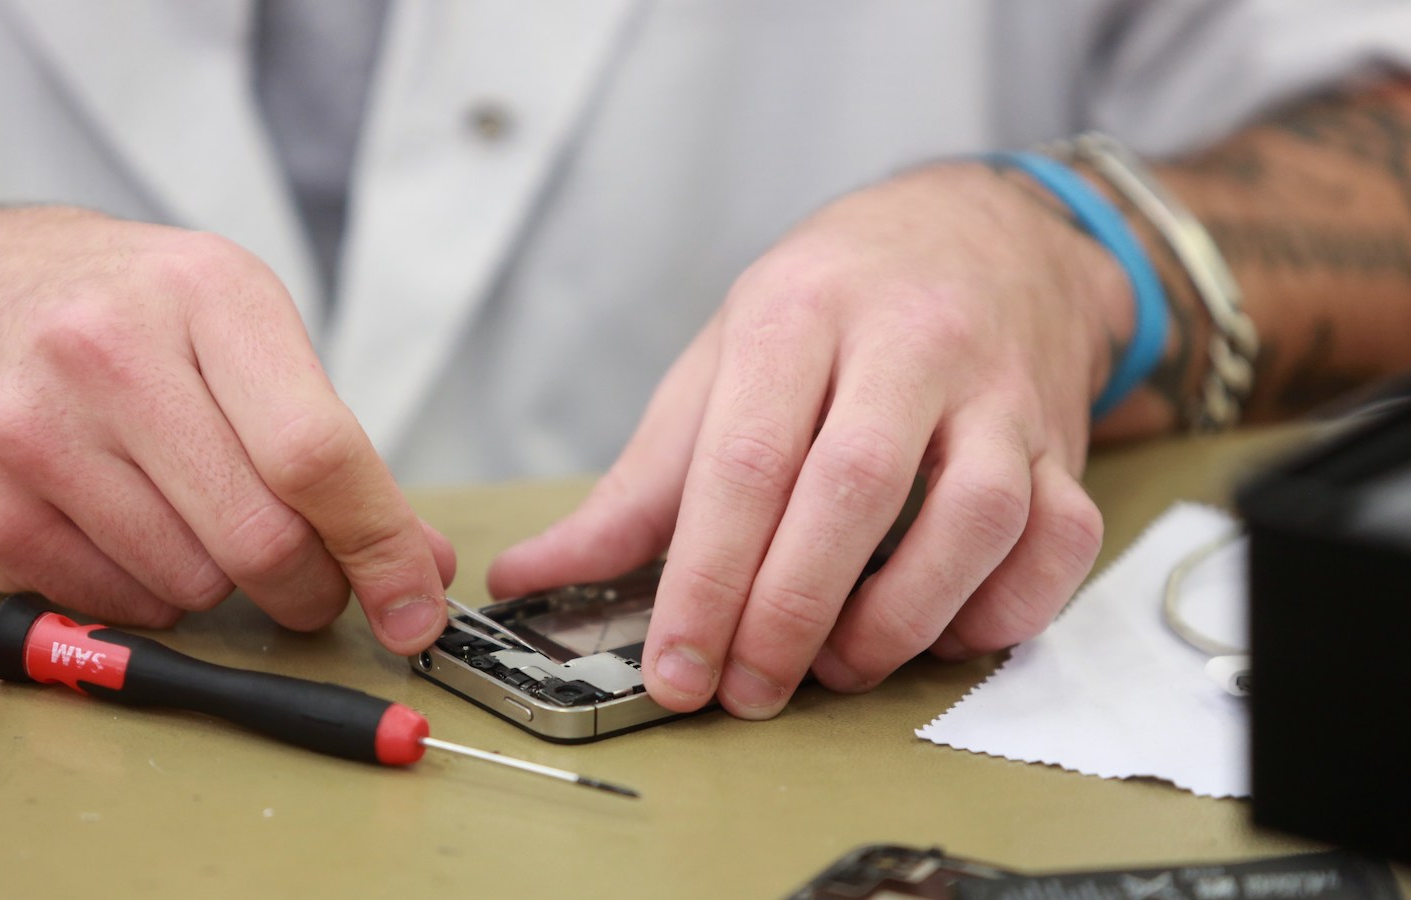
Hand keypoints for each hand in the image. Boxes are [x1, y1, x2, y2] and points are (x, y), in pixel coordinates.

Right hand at [0, 204, 451, 648]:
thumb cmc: (105, 308)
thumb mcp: (230, 320)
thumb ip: (327, 436)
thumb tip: (413, 558)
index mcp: (203, 295)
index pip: (316, 452)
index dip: (379, 547)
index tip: (414, 603)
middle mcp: (109, 357)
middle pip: (260, 537)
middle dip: (311, 586)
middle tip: (311, 579)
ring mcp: (33, 437)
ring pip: (193, 585)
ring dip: (222, 583)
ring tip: (191, 515)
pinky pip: (120, 606)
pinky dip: (150, 592)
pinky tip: (126, 527)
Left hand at [489, 163, 1128, 717]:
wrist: (985, 229)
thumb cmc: (834, 303)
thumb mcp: (725, 358)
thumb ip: (642, 478)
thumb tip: (535, 574)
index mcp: (799, 311)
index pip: (746, 460)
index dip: (706, 580)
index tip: (673, 669)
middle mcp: (911, 341)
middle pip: (853, 492)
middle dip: (788, 614)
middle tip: (746, 690)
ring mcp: (1001, 391)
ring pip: (974, 518)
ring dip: (899, 621)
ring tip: (837, 669)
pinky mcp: (1063, 441)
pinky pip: (1059, 539)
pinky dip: (1004, 608)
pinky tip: (942, 633)